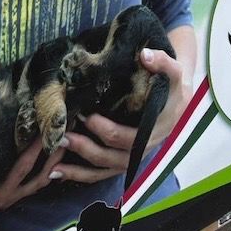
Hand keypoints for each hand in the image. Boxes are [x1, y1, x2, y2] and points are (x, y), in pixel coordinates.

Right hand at [0, 139, 65, 230]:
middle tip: (66, 134)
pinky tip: (45, 153)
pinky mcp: (3, 191)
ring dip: (51, 163)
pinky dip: (40, 167)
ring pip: (36, 180)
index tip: (45, 133)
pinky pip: (28, 180)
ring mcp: (6, 195)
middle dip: (53, 158)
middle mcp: (5, 197)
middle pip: (37, 178)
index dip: (34, 153)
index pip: (20, 172)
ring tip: (62, 140)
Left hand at [56, 47, 190, 184]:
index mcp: (154, 130)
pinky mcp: (122, 160)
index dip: (105, 129)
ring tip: (53, 167)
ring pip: (104, 170)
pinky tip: (58, 172)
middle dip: (86, 148)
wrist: (177, 101)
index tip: (86, 115)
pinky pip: (101, 173)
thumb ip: (162, 62)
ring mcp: (132, 157)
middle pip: (112, 157)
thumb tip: (145, 55)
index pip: (126, 136)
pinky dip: (80, 175)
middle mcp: (143, 149)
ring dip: (79, 170)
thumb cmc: (171, 86)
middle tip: (63, 136)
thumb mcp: (173, 72)